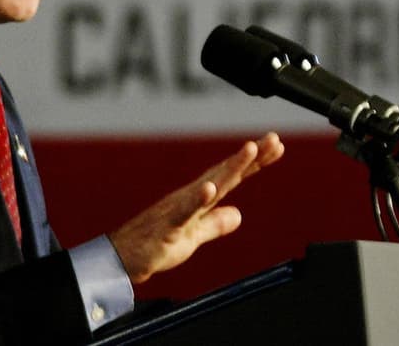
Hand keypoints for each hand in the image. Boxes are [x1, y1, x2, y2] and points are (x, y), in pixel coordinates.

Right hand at [107, 132, 284, 284]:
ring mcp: (180, 208)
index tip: (276, 146)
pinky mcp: (168, 226)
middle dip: (251, 156)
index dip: (255, 162)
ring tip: (250, 150)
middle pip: (226, 173)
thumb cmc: (156, 245)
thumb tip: (239, 214)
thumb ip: (216, 223)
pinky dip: (197, 199)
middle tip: (273, 139)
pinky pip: (184, 211)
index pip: (232, 176)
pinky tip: (209, 188)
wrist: (122, 259)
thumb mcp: (195, 236)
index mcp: (200, 199)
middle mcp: (192, 196)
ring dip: (230, 167)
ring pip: (210, 185)